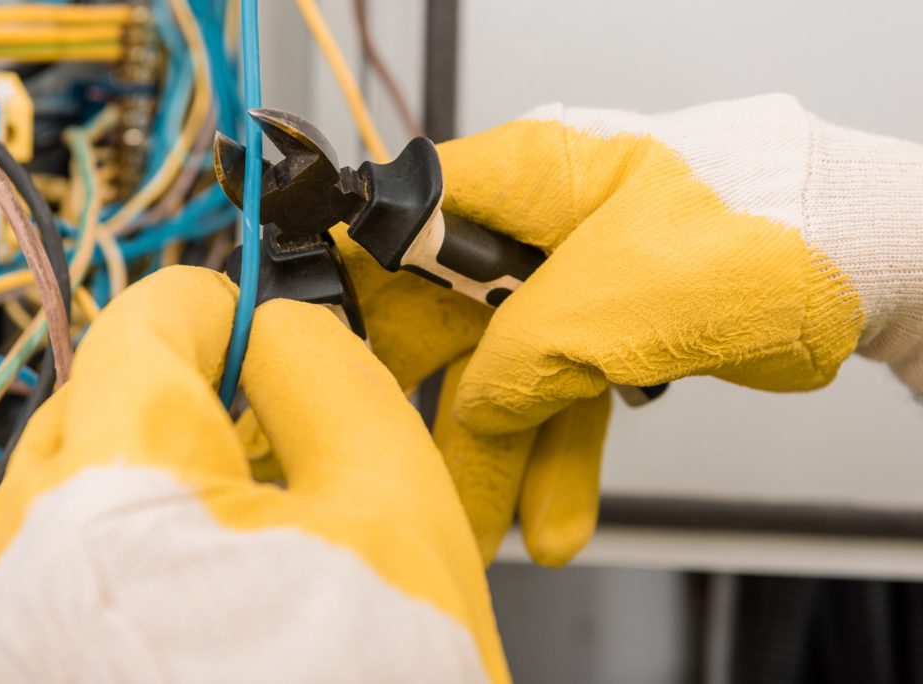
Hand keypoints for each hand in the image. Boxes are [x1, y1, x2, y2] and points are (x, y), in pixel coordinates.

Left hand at [0, 266, 508, 683]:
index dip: (217, 306)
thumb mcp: (393, 503)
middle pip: (96, 400)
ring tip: (239, 534)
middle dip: (184, 397)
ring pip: (66, 486)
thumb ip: (327, 373)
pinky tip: (189, 595)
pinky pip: (43, 571)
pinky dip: (113, 550)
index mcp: (117, 498)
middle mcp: (18, 570)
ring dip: (148, 477)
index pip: (143, 320)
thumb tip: (278, 330)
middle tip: (268, 440)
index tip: (255, 326)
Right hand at [337, 94, 921, 567]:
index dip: (354, 286)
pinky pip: (560, 398)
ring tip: (482, 531)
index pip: (399, 221)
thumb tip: (466, 411)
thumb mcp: (606, 304)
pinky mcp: (605, 330)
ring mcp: (568, 280)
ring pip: (505, 374)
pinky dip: (556, 458)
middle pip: (441, 315)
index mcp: (519, 178)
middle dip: (424, 403)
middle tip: (395, 466)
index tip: (322, 352)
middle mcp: (532, 225)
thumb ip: (513, 361)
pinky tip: (552, 516)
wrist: (856, 265)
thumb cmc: (762, 229)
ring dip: (497, 457)